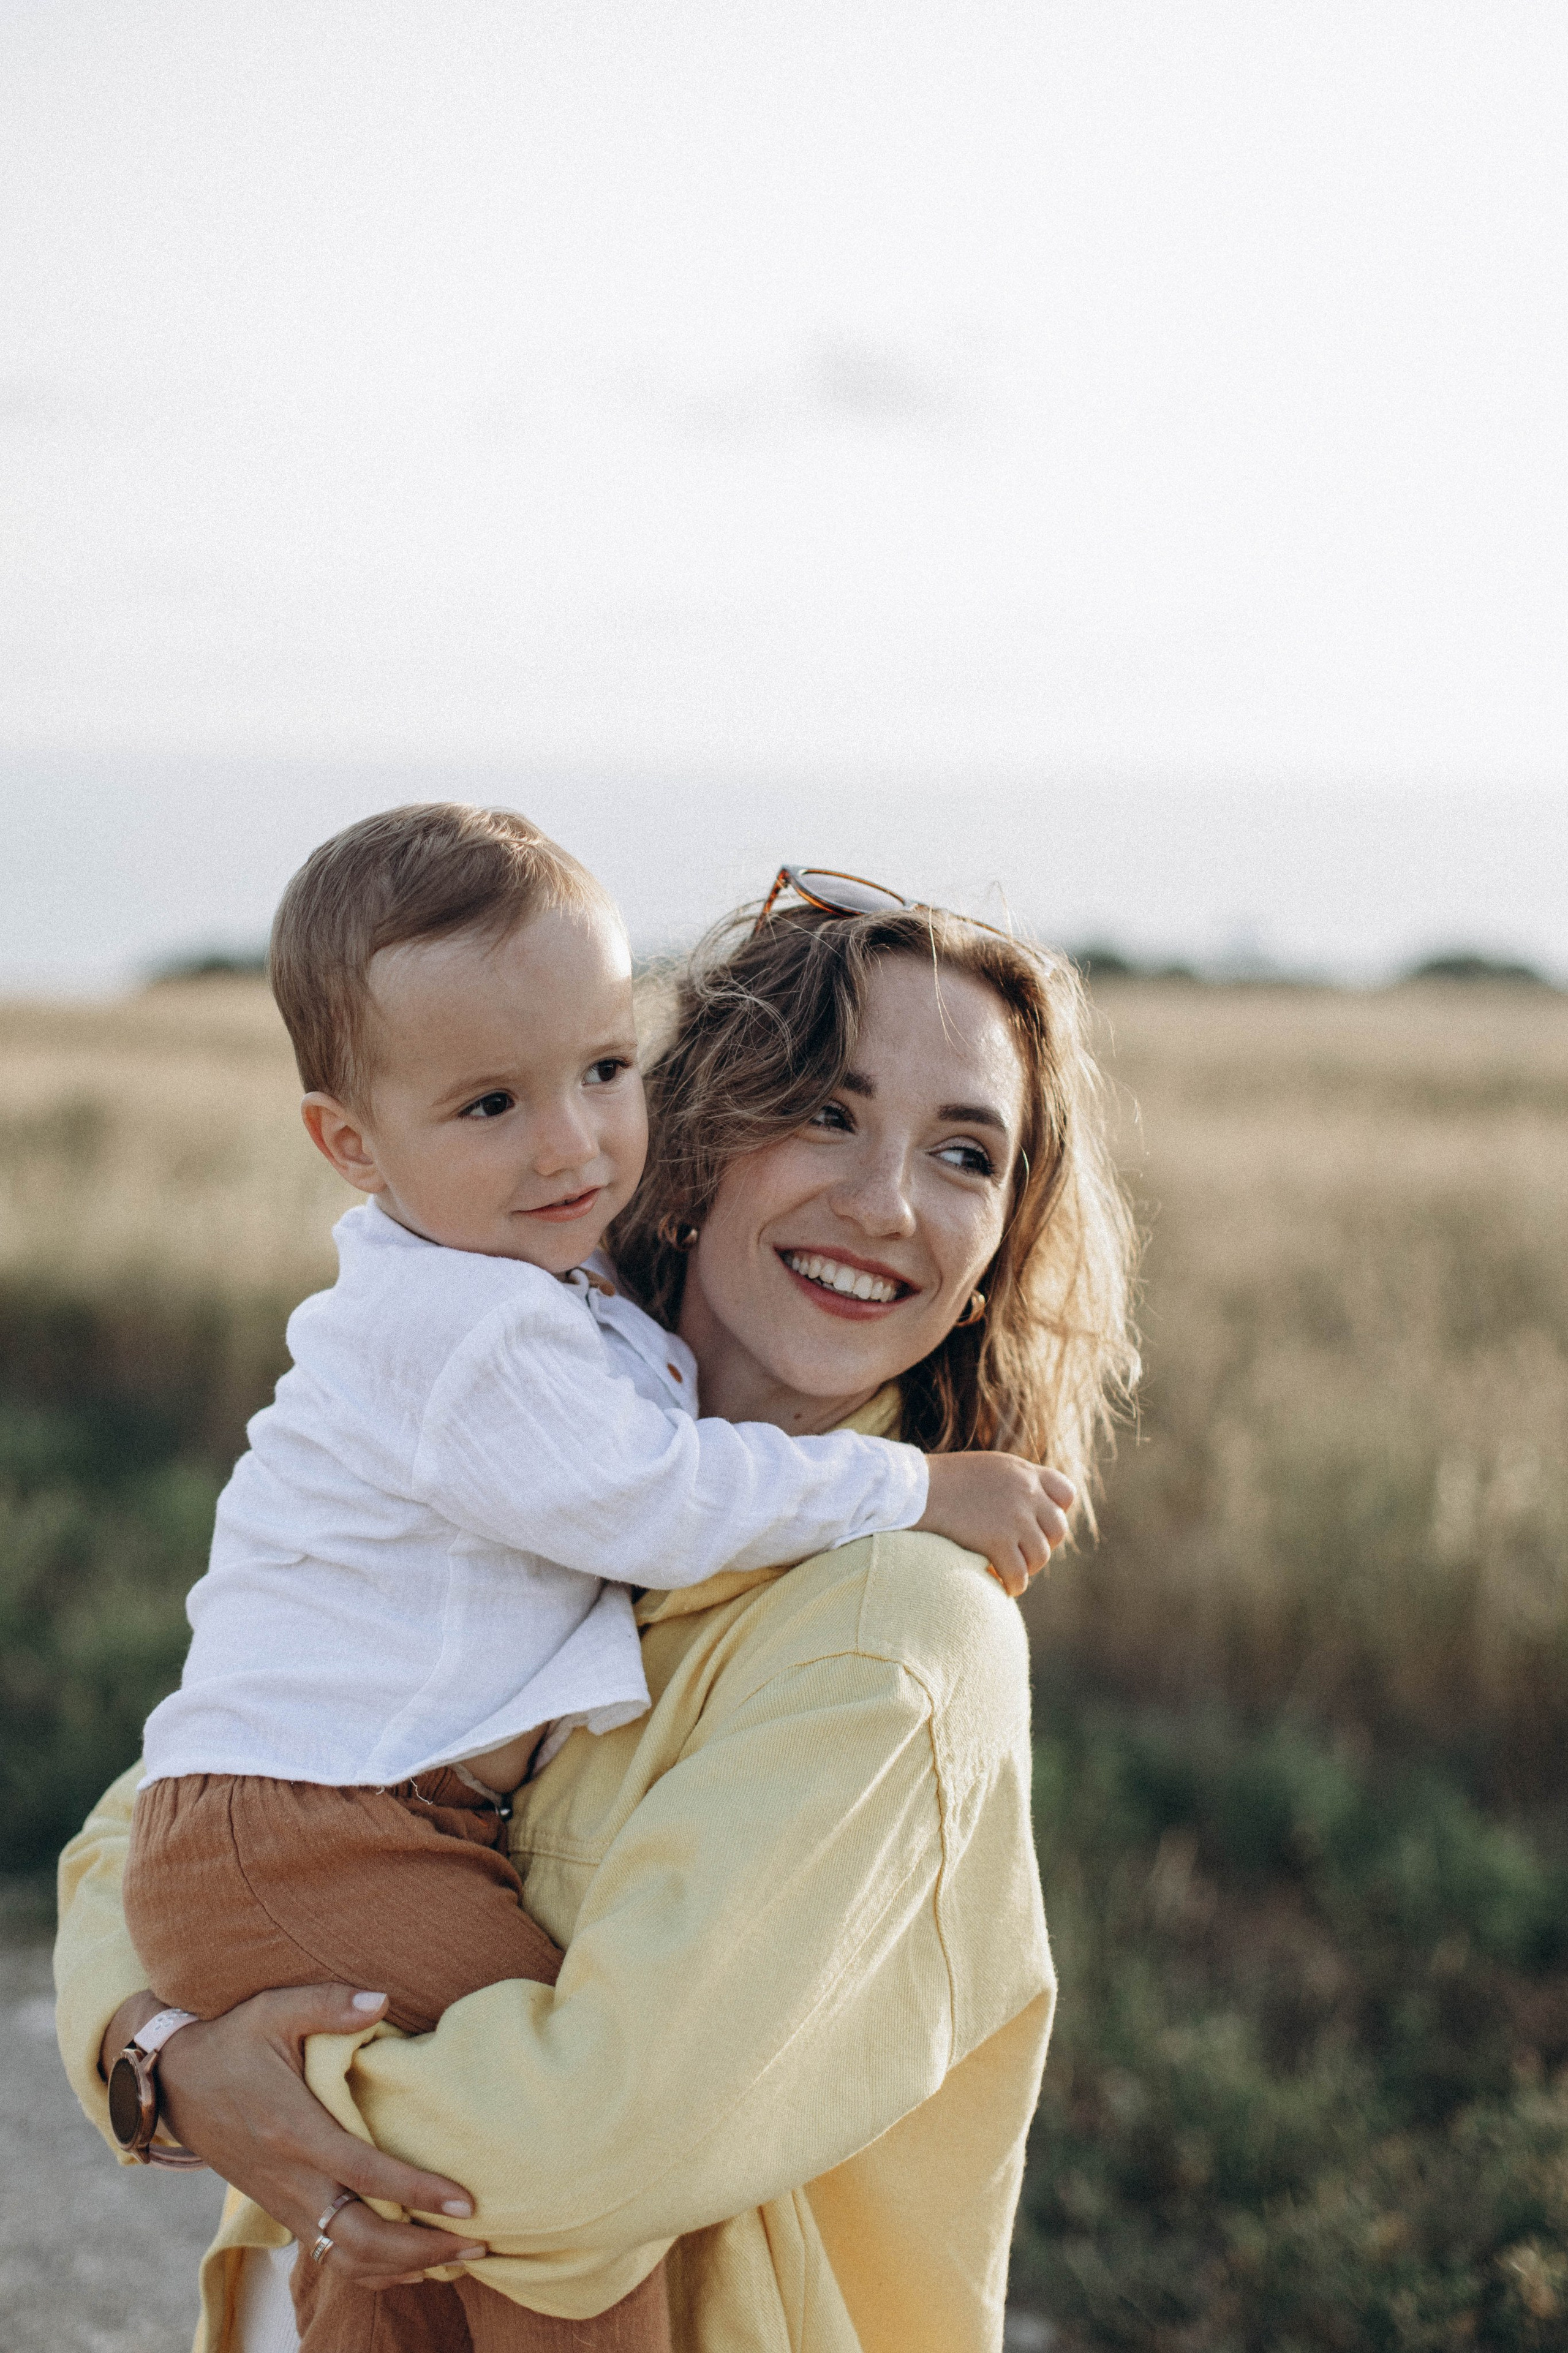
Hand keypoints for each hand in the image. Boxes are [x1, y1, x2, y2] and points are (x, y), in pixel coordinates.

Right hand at [110, 1984, 490, 2290]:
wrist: (174, 2085)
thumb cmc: (232, 2041)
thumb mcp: (274, 2010)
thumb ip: (328, 2003)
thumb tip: (382, 2000)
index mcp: (295, 2131)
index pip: (365, 2175)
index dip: (417, 2193)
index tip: (465, 2202)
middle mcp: (291, 2178)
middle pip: (359, 2240)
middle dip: (420, 2251)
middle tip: (477, 2245)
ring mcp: (284, 2201)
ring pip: (345, 2259)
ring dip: (402, 2268)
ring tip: (457, 2259)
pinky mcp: (282, 2210)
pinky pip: (330, 2256)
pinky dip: (372, 2270)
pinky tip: (411, 2265)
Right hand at [916, 1454, 1075, 1596]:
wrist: (913, 1490)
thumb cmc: (940, 1481)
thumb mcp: (986, 1469)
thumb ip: (1012, 1484)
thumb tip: (1028, 1511)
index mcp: (1024, 1472)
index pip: (1066, 1494)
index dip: (1057, 1513)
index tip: (1038, 1524)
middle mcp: (1026, 1492)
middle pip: (1057, 1530)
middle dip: (1042, 1545)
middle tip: (1022, 1554)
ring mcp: (1015, 1518)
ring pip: (1040, 1556)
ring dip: (1027, 1568)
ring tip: (1011, 1571)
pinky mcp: (998, 1542)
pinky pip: (1019, 1575)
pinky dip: (1013, 1585)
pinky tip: (1002, 1587)